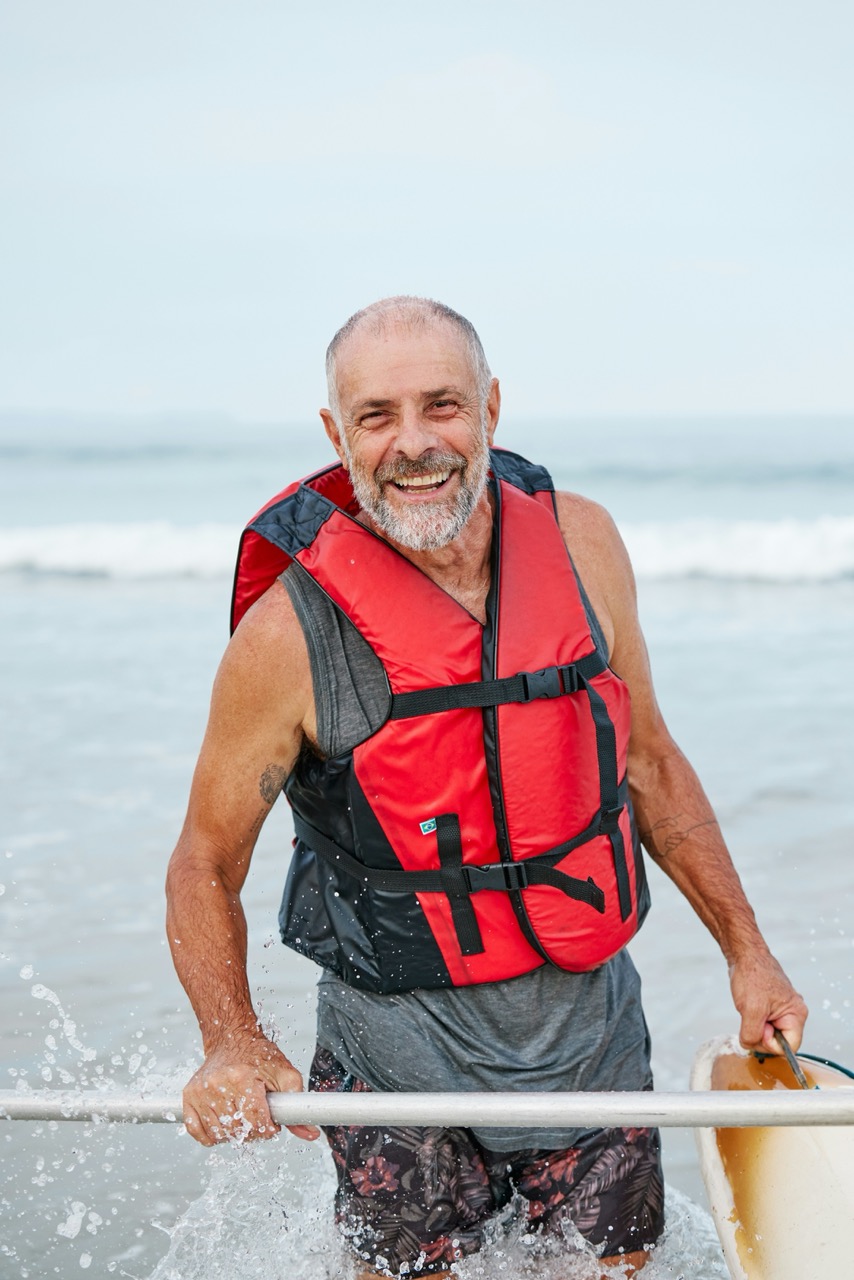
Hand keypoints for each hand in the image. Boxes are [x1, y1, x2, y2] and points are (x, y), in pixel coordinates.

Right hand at [182, 1030, 320, 1146]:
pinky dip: (213, 1136)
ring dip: (234, 1134)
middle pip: (238, 1130)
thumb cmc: (260, 1056)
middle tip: (259, 1119)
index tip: (272, 1124)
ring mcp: (200, 1092)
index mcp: (242, 1077)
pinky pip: (198, 1133)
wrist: (231, 1039)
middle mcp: (217, 1084)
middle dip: (253, 1131)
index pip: (256, 1121)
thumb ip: (297, 1104)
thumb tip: (311, 1134)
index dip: (269, 1128)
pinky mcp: (188, 1097)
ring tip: (243, 1117)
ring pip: (219, 1135)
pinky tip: (225, 1123)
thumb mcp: (284, 1073)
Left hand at [728, 948, 807, 1054]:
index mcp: (797, 1015)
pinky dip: (753, 1020)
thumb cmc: (751, 975)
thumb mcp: (750, 1010)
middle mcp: (794, 1014)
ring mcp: (783, 1010)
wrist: (744, 954)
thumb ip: (752, 1034)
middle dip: (761, 1035)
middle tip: (752, 1016)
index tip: (758, 1028)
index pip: (789, 1048)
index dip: (769, 1044)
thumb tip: (750, 1046)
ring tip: (750, 1008)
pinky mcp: (773, 1007)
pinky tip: (749, 1006)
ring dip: (755, 1026)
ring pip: (769, 1033)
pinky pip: (764, 1024)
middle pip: (779, 1042)